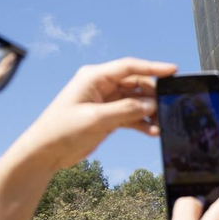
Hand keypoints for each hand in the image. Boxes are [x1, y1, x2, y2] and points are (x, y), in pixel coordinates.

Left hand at [0, 57, 176, 219]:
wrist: (45, 152)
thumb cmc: (62, 130)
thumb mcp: (96, 119)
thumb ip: (126, 110)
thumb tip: (151, 105)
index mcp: (94, 77)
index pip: (129, 67)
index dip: (152, 67)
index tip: (173, 71)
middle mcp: (101, 86)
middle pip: (136, 84)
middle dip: (153, 94)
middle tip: (170, 104)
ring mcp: (105, 102)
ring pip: (135, 101)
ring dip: (149, 111)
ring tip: (163, 123)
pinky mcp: (107, 117)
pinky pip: (131, 116)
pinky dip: (142, 123)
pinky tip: (152, 132)